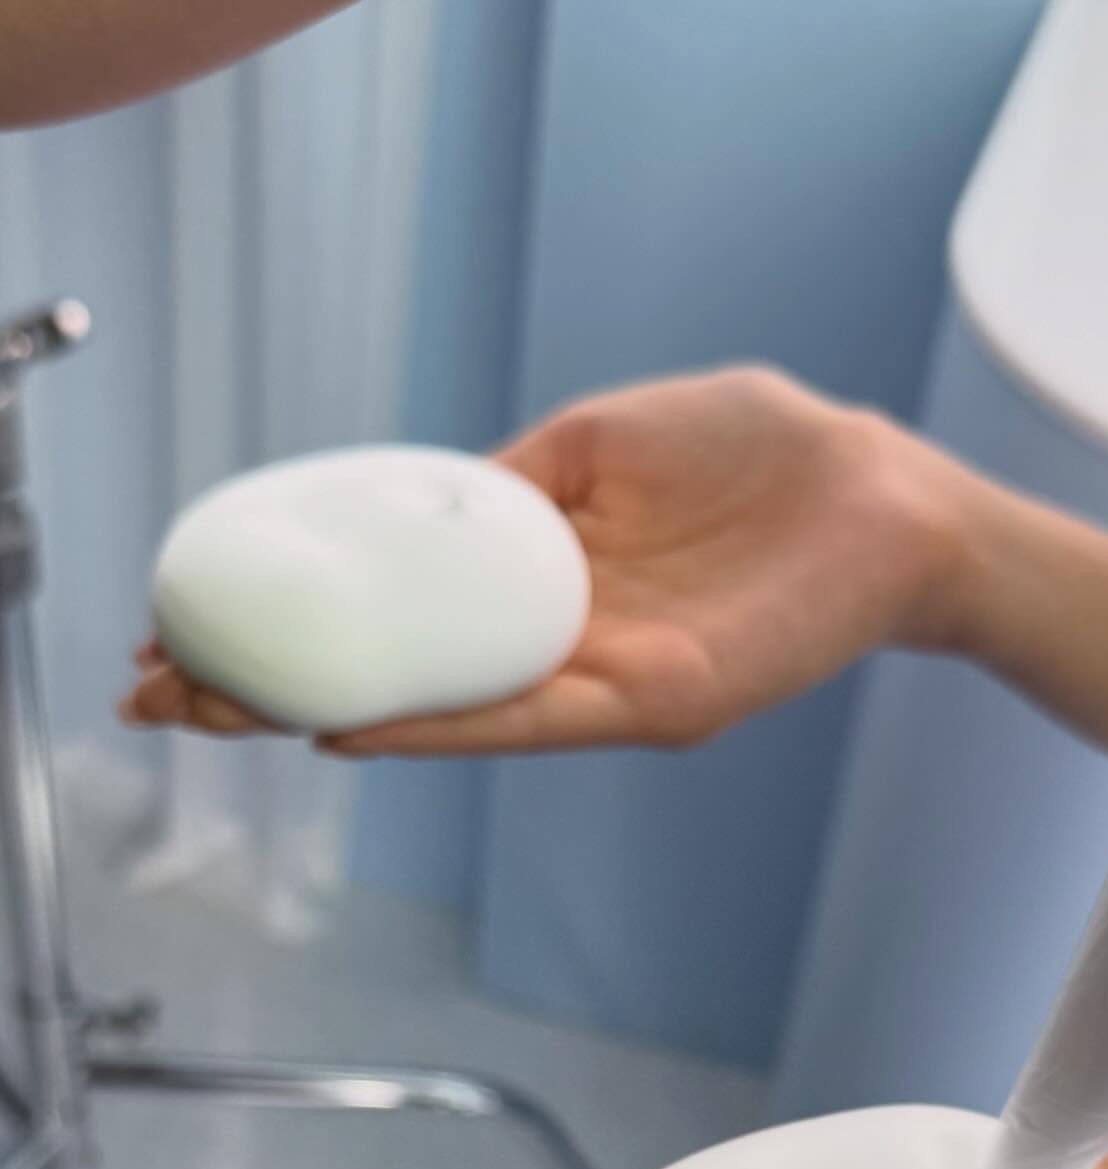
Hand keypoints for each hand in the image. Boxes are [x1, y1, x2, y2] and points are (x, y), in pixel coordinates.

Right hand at [120, 367, 959, 753]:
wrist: (879, 498)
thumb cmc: (756, 453)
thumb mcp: (601, 441)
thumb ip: (510, 483)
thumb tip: (420, 507)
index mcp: (540, 578)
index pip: (399, 608)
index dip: (300, 615)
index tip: (193, 619)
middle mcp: (557, 646)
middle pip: (401, 677)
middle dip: (278, 685)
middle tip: (163, 690)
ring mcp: (601, 681)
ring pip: (447, 711)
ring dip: (329, 715)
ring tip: (222, 713)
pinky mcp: (656, 700)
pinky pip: (533, 718)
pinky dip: (442, 724)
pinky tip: (353, 724)